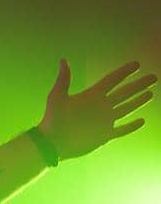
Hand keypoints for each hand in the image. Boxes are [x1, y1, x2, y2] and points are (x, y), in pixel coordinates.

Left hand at [38, 57, 155, 160]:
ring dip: (138, 101)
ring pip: (126, 109)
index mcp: (91, 95)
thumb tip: (63, 60)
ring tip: (150, 93)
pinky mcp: (104, 135)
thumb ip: (63, 80)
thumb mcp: (57, 97)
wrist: (52, 143)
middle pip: (124, 93)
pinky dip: (131, 126)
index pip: (112, 80)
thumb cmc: (52, 119)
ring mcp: (104, 121)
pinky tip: (142, 121)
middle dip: (139, 85)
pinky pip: (121, 130)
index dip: (124, 72)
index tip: (137, 64)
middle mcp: (100, 106)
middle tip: (153, 77)